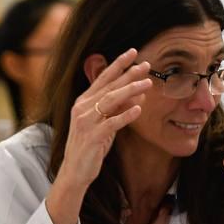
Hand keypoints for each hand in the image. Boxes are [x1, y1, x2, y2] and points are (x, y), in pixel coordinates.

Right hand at [55, 48, 149, 191]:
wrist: (75, 171)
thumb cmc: (92, 146)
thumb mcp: (106, 123)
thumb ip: (118, 108)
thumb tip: (137, 93)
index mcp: (84, 101)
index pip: (103, 78)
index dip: (118, 64)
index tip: (134, 52)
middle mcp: (82, 108)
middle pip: (109, 86)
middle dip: (129, 74)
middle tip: (147, 65)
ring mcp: (85, 121)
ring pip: (110, 100)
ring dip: (130, 90)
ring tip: (147, 83)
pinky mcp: (91, 136)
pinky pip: (111, 122)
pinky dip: (125, 115)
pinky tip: (139, 108)